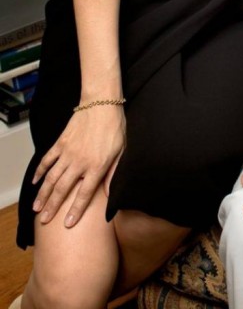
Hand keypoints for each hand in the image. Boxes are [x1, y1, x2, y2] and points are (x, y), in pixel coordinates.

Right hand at [32, 105, 125, 227]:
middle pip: (63, 189)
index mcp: (97, 166)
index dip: (76, 210)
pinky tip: (35, 182)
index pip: (84, 194)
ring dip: (43, 194)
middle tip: (44, 221)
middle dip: (53, 207)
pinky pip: (47, 160)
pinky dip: (40, 171)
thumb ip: (114, 173)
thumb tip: (110, 195)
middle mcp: (80, 162)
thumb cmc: (115, 126)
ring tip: (36, 207)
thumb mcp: (121, 150)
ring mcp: (68, 152)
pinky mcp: (61, 142)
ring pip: (52, 178)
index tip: (67, 224)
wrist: (101, 102)